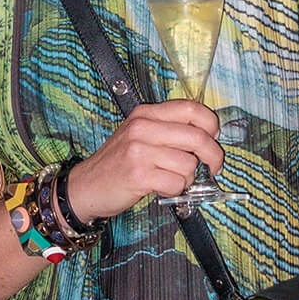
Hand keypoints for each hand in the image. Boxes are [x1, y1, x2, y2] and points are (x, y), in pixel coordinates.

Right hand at [65, 102, 222, 222]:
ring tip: (172, 179)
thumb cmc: (116, 164)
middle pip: (198, 136)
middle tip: (213, 167)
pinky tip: (162, 188)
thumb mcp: (138, 135)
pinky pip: (176, 183)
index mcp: (145, 114)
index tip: (213, 139)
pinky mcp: (138, 175)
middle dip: (213, 156)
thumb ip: (168, 130)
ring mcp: (139, 151)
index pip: (192, 108)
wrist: (85, 187)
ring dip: (188, 178)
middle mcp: (142, 128)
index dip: (211, 125)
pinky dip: (175, 190)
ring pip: (189, 164)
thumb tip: (208, 138)